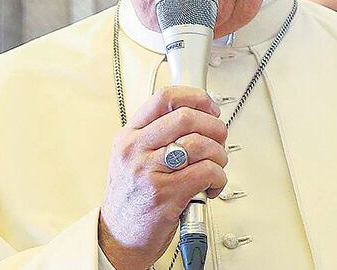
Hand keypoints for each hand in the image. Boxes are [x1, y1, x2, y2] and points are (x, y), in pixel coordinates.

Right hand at [98, 86, 228, 269]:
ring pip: (200, 144)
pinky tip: (211, 186)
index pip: (164, 98)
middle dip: (214, 126)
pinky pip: (206, 172)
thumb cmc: (132, 198)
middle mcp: (136, 150)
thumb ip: (158, 135)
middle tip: (219, 139)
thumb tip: (202, 116)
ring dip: (219, 155)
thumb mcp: (132, 158)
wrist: (117, 238)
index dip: (196, 97)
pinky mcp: (165, 195)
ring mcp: (149, 172)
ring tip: (215, 167)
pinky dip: (219, 178)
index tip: (210, 108)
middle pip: (186, 117)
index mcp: (129, 136)